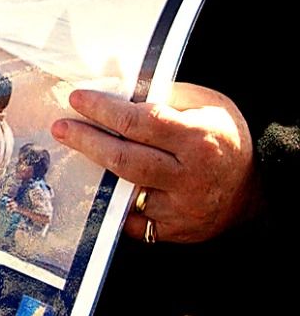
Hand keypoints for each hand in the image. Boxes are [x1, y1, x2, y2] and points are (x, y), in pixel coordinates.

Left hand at [53, 82, 259, 243]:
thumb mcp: (205, 104)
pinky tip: (96, 185)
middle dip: (86, 140)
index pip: (141, 123)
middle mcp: (191, 177)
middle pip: (125, 160)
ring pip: (124, 191)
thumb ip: (162, 95)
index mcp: (199, 139)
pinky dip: (112, 203)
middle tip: (61, 127)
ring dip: (93, 171)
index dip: (104, 110)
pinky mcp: (174, 231)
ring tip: (71, 152)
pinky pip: (132, 220)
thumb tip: (113, 84)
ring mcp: (182, 209)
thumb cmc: (221, 136)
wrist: (255, 188)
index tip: (77, 98)